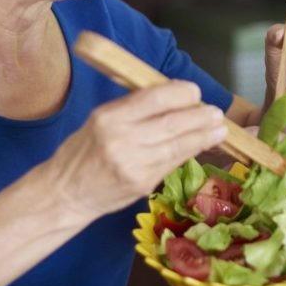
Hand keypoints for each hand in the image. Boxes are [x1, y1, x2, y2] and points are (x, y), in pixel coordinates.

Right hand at [46, 81, 227, 217]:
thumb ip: (133, 108)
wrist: (65, 193)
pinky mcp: (142, 184)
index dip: (181, 93)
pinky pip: (173, 163)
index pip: (155, 98)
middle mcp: (122, 139)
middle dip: (200, 116)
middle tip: (216, 113)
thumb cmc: (83, 151)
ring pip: (178, 145)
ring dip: (203, 136)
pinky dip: (191, 152)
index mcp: (109, 117)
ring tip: (219, 129)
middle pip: (172, 122)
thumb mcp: (100, 119)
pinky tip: (203, 145)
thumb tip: (173, 96)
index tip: (194, 92)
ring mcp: (134, 164)